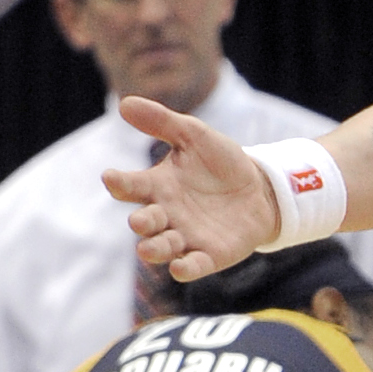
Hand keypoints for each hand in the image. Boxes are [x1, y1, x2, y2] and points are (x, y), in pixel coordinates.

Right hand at [102, 96, 282, 281]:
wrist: (262, 188)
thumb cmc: (221, 162)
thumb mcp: (195, 135)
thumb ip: (163, 122)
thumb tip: (125, 102)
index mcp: (158, 185)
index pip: (130, 185)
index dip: (119, 183)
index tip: (111, 178)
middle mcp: (166, 214)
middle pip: (145, 222)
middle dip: (141, 223)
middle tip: (141, 220)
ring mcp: (187, 236)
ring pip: (163, 247)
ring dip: (155, 249)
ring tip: (148, 248)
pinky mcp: (210, 255)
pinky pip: (193, 266)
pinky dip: (186, 268)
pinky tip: (181, 268)